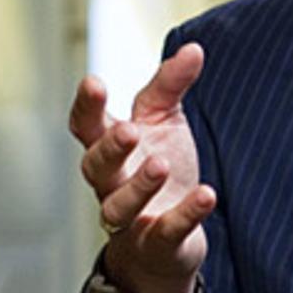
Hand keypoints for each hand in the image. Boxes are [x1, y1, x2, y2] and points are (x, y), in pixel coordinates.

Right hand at [69, 43, 215, 292]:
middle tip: (129, 130)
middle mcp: (112, 183)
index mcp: (109, 147)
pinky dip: (186, 214)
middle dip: (110, 148)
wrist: (168, 241)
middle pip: (96, 166)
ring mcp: (131, 218)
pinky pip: (167, 231)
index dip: (86, 106)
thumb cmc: (158, 168)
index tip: (93, 83)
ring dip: (140, 186)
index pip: (86, 126)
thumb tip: (194, 48)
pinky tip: (206, 195)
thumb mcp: (163, 122)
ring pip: (120, 206)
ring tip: (161, 166)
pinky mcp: (158, 243)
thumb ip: (170, 86)